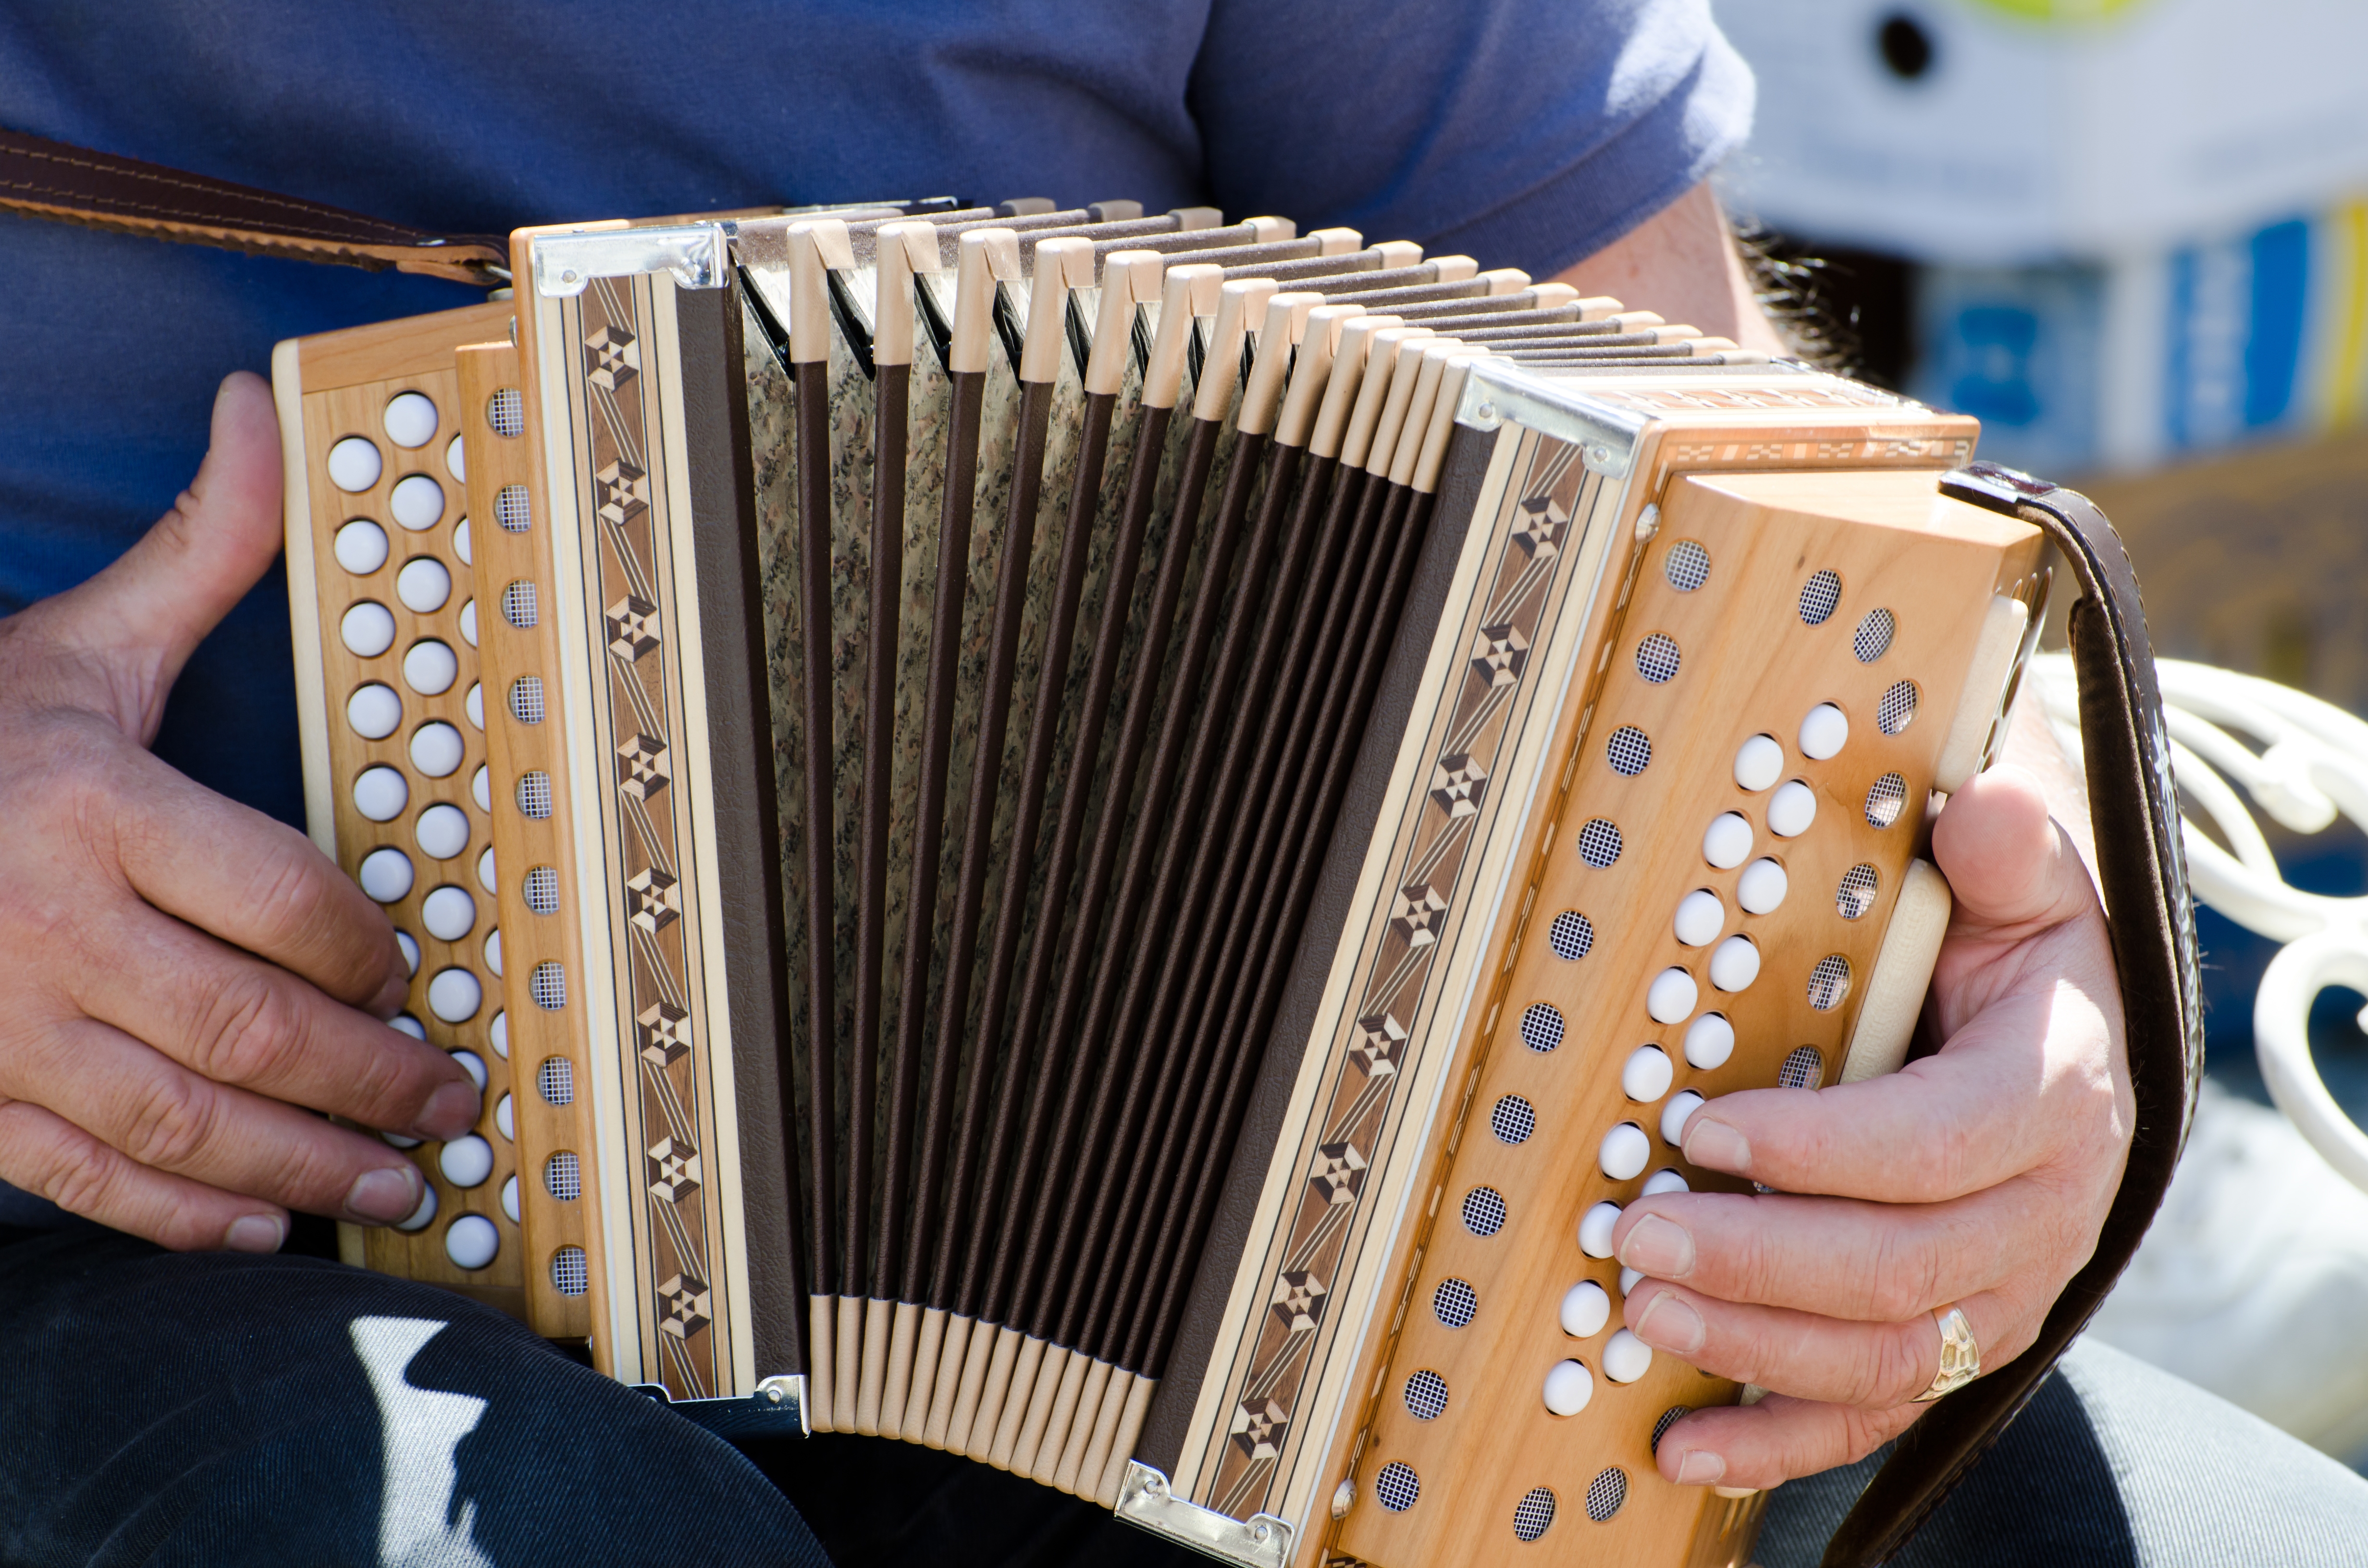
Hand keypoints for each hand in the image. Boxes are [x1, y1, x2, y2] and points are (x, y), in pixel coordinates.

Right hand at [0, 373, 479, 1251]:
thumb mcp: (75, 637)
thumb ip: (198, 546)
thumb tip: (259, 412)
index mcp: (90, 807)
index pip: (282, 899)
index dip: (374, 951)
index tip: (420, 975)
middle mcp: (45, 925)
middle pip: (252, 1025)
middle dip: (372, 1078)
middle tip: (454, 1102)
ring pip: (182, 1119)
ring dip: (304, 1162)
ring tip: (396, 1183)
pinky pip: (80, 1176)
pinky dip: (176, 1215)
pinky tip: (257, 1224)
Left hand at [1615, 759, 2131, 1490]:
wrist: (2060, 1045)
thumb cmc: (2015, 955)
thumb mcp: (2025, 883)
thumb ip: (2007, 847)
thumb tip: (1976, 804)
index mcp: (2056, 1100)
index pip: (1936, 1145)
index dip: (1817, 1149)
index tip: (1705, 1126)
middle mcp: (2045, 1218)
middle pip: (1896, 1268)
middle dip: (1754, 1257)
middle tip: (1634, 1229)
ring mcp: (2002, 1296)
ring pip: (1881, 1355)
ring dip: (1749, 1343)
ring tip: (1636, 1307)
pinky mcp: (1955, 1344)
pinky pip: (1873, 1415)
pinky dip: (1778, 1441)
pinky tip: (1685, 1443)